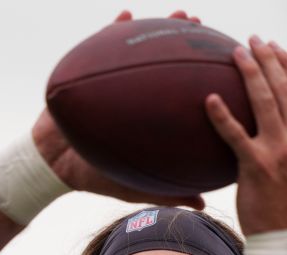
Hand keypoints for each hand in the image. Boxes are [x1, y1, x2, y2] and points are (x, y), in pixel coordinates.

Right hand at [31, 10, 206, 210]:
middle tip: (208, 31)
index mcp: (153, 120)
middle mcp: (140, 97)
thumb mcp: (136, 186)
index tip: (230, 70)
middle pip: (172, 66)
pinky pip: (104, 44)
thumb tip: (204, 203)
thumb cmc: (96, 174)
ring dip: (163, 29)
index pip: (186, 97)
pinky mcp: (91, 74)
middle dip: (192, 46)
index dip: (208, 83)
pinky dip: (115, 28)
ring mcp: (118, 83)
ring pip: (144, 49)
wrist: (56, 166)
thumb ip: (168, 193)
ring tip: (182, 15)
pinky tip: (127, 14)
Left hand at [205, 36, 286, 234]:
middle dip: (269, 59)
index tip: (277, 48)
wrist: (282, 236)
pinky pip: (235, 134)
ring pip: (264, 101)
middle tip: (253, 41)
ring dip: (250, 73)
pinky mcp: (255, 165)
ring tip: (235, 54)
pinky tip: (209, 98)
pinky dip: (222, 114)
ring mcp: (278, 151)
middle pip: (284, 89)